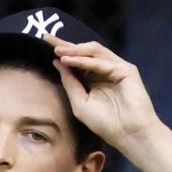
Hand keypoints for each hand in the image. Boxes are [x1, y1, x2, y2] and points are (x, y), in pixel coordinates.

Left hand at [45, 35, 161, 153]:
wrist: (127, 134)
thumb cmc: (104, 122)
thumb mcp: (79, 102)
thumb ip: (70, 82)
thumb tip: (57, 62)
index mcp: (94, 78)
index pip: (77, 60)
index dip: (62, 52)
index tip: (44, 43)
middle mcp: (105, 70)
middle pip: (85, 51)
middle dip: (66, 45)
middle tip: (47, 38)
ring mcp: (117, 68)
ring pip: (94, 52)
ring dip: (74, 50)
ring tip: (56, 49)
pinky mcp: (126, 70)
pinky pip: (102, 62)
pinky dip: (84, 61)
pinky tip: (69, 60)